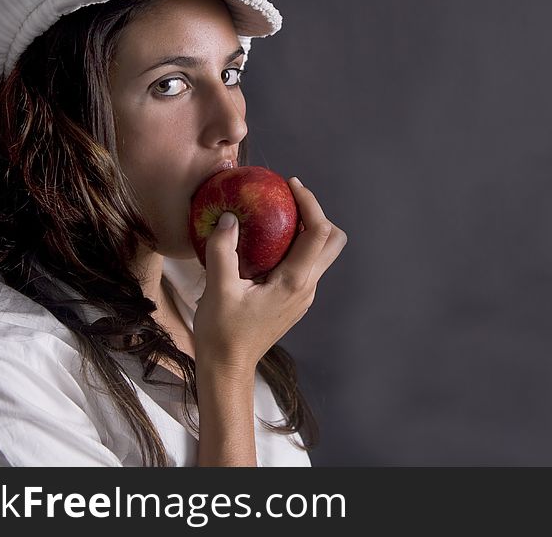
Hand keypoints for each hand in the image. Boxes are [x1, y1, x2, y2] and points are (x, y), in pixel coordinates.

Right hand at [192, 177, 346, 375]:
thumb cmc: (222, 332)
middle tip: (288, 200)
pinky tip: (267, 241)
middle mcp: (307, 287)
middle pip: (333, 242)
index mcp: (295, 282)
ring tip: (277, 215)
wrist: (228, 367)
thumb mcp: (218, 288)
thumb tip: (230, 218)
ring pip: (321, 254)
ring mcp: (303, 295)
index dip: (310, 203)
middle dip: (318, 215)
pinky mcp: (294, 299)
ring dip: (308, 230)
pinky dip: (295, 245)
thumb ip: (223, 250)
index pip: (319, 232)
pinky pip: (305, 264)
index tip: (291, 184)